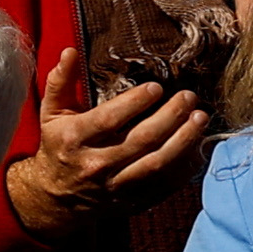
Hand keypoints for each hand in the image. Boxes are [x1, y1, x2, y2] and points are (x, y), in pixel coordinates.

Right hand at [4, 46, 210, 241]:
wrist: (55, 197)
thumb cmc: (58, 146)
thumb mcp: (51, 114)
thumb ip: (60, 82)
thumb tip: (70, 51)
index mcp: (75, 139)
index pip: (110, 118)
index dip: (136, 101)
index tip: (157, 87)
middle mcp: (96, 164)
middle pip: (141, 139)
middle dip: (171, 116)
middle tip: (189, 97)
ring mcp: (116, 186)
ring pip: (158, 163)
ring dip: (185, 140)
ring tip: (201, 118)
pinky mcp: (133, 201)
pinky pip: (166, 184)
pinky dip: (186, 166)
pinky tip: (198, 146)